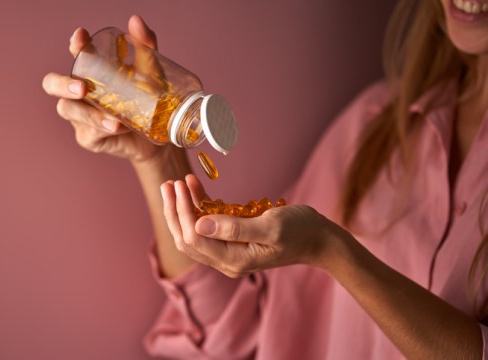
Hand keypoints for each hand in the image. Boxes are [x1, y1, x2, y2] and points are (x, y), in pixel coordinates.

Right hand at [42, 15, 177, 161]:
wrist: (158, 137)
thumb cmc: (149, 102)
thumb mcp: (152, 73)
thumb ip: (145, 46)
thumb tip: (135, 21)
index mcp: (91, 72)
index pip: (77, 54)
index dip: (76, 45)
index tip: (81, 37)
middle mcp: (79, 93)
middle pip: (52, 84)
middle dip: (62, 83)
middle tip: (83, 88)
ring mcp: (80, 116)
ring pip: (68, 110)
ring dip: (89, 113)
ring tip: (114, 120)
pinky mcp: (88, 138)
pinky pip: (88, 133)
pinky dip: (101, 129)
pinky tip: (117, 128)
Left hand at [161, 174, 351, 277]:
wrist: (318, 238)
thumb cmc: (300, 230)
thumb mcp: (270, 225)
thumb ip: (234, 228)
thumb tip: (198, 225)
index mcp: (233, 260)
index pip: (194, 239)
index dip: (181, 212)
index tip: (179, 186)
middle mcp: (227, 260)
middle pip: (188, 238)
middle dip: (175, 211)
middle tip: (168, 183)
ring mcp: (229, 250)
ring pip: (194, 231)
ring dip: (183, 208)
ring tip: (175, 182)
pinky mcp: (233, 239)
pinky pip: (209, 224)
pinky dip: (201, 206)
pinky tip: (196, 185)